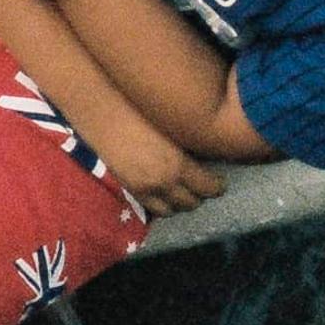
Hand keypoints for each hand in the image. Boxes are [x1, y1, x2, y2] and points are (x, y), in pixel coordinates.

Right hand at [99, 127, 225, 217]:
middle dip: (199, 196)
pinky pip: (154, 208)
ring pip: (173, 210)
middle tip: (201, 187)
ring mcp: (146, 189)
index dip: (217, 187)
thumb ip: (188, 151)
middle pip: (192, 202)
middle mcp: (165, 182)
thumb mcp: (172, 131)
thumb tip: (204, 162)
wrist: (105, 117)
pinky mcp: (131, 190)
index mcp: (179, 165)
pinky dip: (163, 205)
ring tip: (182, 193)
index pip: (209, 188)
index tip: (219, 182)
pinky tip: (164, 195)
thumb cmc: (141, 114)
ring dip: (180, 203)